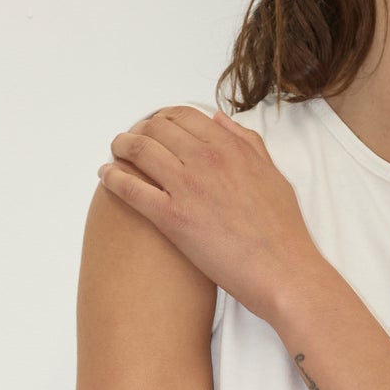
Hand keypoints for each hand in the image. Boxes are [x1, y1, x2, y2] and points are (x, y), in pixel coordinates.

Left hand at [96, 107, 321, 323]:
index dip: (164, 118)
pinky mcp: (172, 218)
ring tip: (115, 153)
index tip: (156, 126)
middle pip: (157, 128)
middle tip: (130, 139)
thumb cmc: (282, 231)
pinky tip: (106, 177)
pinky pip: (131, 189)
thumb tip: (221, 121)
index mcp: (230, 147)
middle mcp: (206, 159)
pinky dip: (113, 178)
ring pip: (139, 151)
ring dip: (121, 147)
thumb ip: (247, 143)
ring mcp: (187, 187)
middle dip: (139, 129)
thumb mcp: (273, 174)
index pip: (185, 117)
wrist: (283, 272)